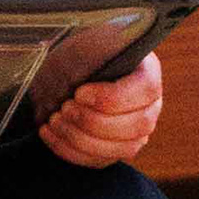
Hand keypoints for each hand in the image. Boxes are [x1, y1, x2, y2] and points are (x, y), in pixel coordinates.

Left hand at [39, 52, 164, 167]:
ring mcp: (134, 134)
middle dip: (92, 121)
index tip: (79, 92)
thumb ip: (104, 42)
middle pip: (136, 126)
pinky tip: (49, 132)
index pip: (145, 90)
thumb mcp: (93, 37)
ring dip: (78, 138)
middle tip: (65, 107)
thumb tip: (109, 44)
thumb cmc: (82, 49)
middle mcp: (150, 106)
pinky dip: (68, 150)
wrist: (66, 68)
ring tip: (54, 119)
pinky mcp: (113, 152)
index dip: (111, 97)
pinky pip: (96, 161)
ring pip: (117, 149)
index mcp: (149, 72)